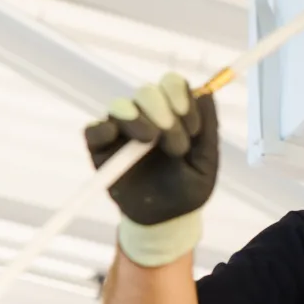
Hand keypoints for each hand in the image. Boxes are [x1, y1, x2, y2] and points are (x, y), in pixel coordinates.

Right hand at [85, 73, 217, 265]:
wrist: (165, 219)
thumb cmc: (188, 188)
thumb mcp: (206, 162)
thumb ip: (209, 128)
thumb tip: (207, 93)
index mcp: (173, 112)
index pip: (172, 84)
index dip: (181, 97)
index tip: (193, 127)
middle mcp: (146, 115)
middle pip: (147, 90)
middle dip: (164, 113)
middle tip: (176, 145)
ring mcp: (121, 130)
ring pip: (122, 105)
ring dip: (139, 119)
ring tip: (151, 141)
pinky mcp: (100, 148)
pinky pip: (94, 129)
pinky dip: (104, 129)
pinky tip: (115, 138)